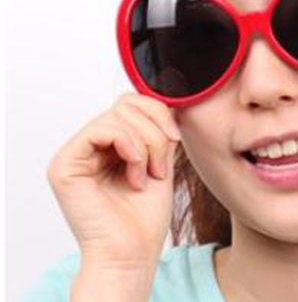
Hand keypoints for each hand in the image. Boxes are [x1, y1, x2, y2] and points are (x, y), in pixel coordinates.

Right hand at [47, 92, 181, 267]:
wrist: (133, 253)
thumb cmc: (145, 216)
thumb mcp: (160, 161)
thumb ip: (158, 131)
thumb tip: (170, 101)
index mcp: (109, 144)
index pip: (132, 103)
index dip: (158, 112)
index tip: (175, 138)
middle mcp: (89, 146)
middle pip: (126, 104)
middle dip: (154, 131)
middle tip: (160, 166)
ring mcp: (75, 154)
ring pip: (117, 115)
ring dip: (144, 144)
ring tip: (147, 175)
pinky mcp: (65, 165)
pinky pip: (100, 129)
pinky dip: (128, 144)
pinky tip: (135, 170)